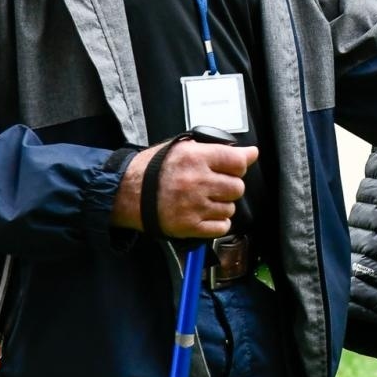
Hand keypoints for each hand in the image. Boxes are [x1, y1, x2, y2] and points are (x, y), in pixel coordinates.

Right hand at [112, 138, 257, 237]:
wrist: (127, 192)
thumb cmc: (154, 168)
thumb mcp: (183, 148)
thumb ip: (217, 149)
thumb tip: (250, 153)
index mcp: (196, 158)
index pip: (238, 162)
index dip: (240, 164)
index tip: (236, 166)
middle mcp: (197, 182)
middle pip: (237, 187)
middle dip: (229, 186)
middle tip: (215, 184)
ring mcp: (194, 206)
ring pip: (230, 208)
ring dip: (222, 205)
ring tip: (205, 199)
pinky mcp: (189, 226)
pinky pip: (221, 227)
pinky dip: (218, 223)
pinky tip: (206, 214)